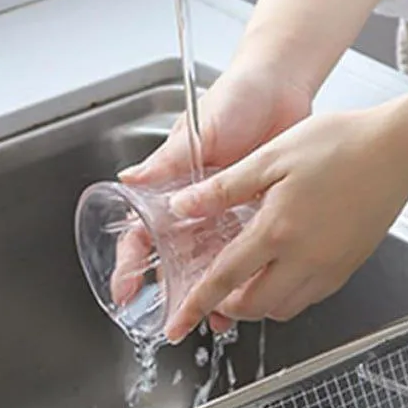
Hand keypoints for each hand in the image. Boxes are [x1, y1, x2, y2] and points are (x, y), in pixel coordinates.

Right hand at [113, 64, 311, 334]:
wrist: (282, 87)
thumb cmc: (235, 98)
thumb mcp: (198, 131)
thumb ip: (168, 161)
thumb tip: (132, 179)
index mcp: (174, 188)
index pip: (143, 234)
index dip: (130, 264)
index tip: (126, 291)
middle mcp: (199, 207)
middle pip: (178, 260)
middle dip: (175, 293)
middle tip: (174, 319)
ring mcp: (229, 214)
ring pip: (214, 264)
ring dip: (213, 293)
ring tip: (215, 318)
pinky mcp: (260, 216)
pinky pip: (251, 254)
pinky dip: (249, 277)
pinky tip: (252, 296)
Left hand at [162, 105, 407, 341]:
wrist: (396, 151)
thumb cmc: (339, 144)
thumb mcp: (270, 157)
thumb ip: (223, 188)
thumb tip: (183, 206)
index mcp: (276, 231)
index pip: (224, 280)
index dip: (196, 305)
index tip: (177, 325)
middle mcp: (303, 260)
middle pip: (254, 307)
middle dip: (229, 308)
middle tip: (217, 294)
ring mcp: (329, 269)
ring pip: (283, 309)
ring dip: (259, 304)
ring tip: (249, 279)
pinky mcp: (347, 269)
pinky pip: (310, 297)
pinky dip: (288, 295)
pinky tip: (284, 268)